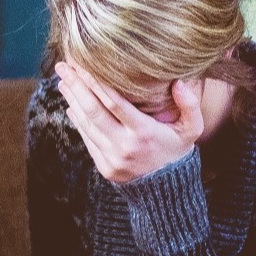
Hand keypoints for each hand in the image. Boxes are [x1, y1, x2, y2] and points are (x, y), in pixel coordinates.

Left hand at [56, 61, 203, 183]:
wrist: (168, 191)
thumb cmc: (178, 151)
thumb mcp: (192, 130)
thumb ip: (190, 105)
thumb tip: (179, 82)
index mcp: (144, 133)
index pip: (114, 103)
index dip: (96, 82)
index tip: (83, 65)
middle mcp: (125, 145)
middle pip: (93, 111)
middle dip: (76, 86)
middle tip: (64, 67)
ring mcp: (112, 158)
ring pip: (86, 124)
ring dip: (73, 101)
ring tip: (64, 81)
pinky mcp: (105, 167)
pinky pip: (88, 139)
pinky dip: (78, 120)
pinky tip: (72, 105)